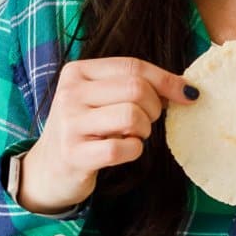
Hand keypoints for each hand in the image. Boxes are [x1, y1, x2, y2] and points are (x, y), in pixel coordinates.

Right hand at [18, 57, 198, 214]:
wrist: (48, 169)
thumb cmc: (85, 130)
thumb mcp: (100, 99)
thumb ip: (133, 87)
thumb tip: (184, 88)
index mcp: (78, 72)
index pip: (133, 66)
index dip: (166, 80)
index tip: (188, 94)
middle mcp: (70, 93)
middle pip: (136, 89)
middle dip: (154, 107)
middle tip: (148, 121)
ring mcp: (70, 124)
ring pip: (131, 116)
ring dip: (144, 130)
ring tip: (133, 136)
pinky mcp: (74, 154)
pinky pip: (121, 148)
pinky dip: (134, 151)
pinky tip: (125, 151)